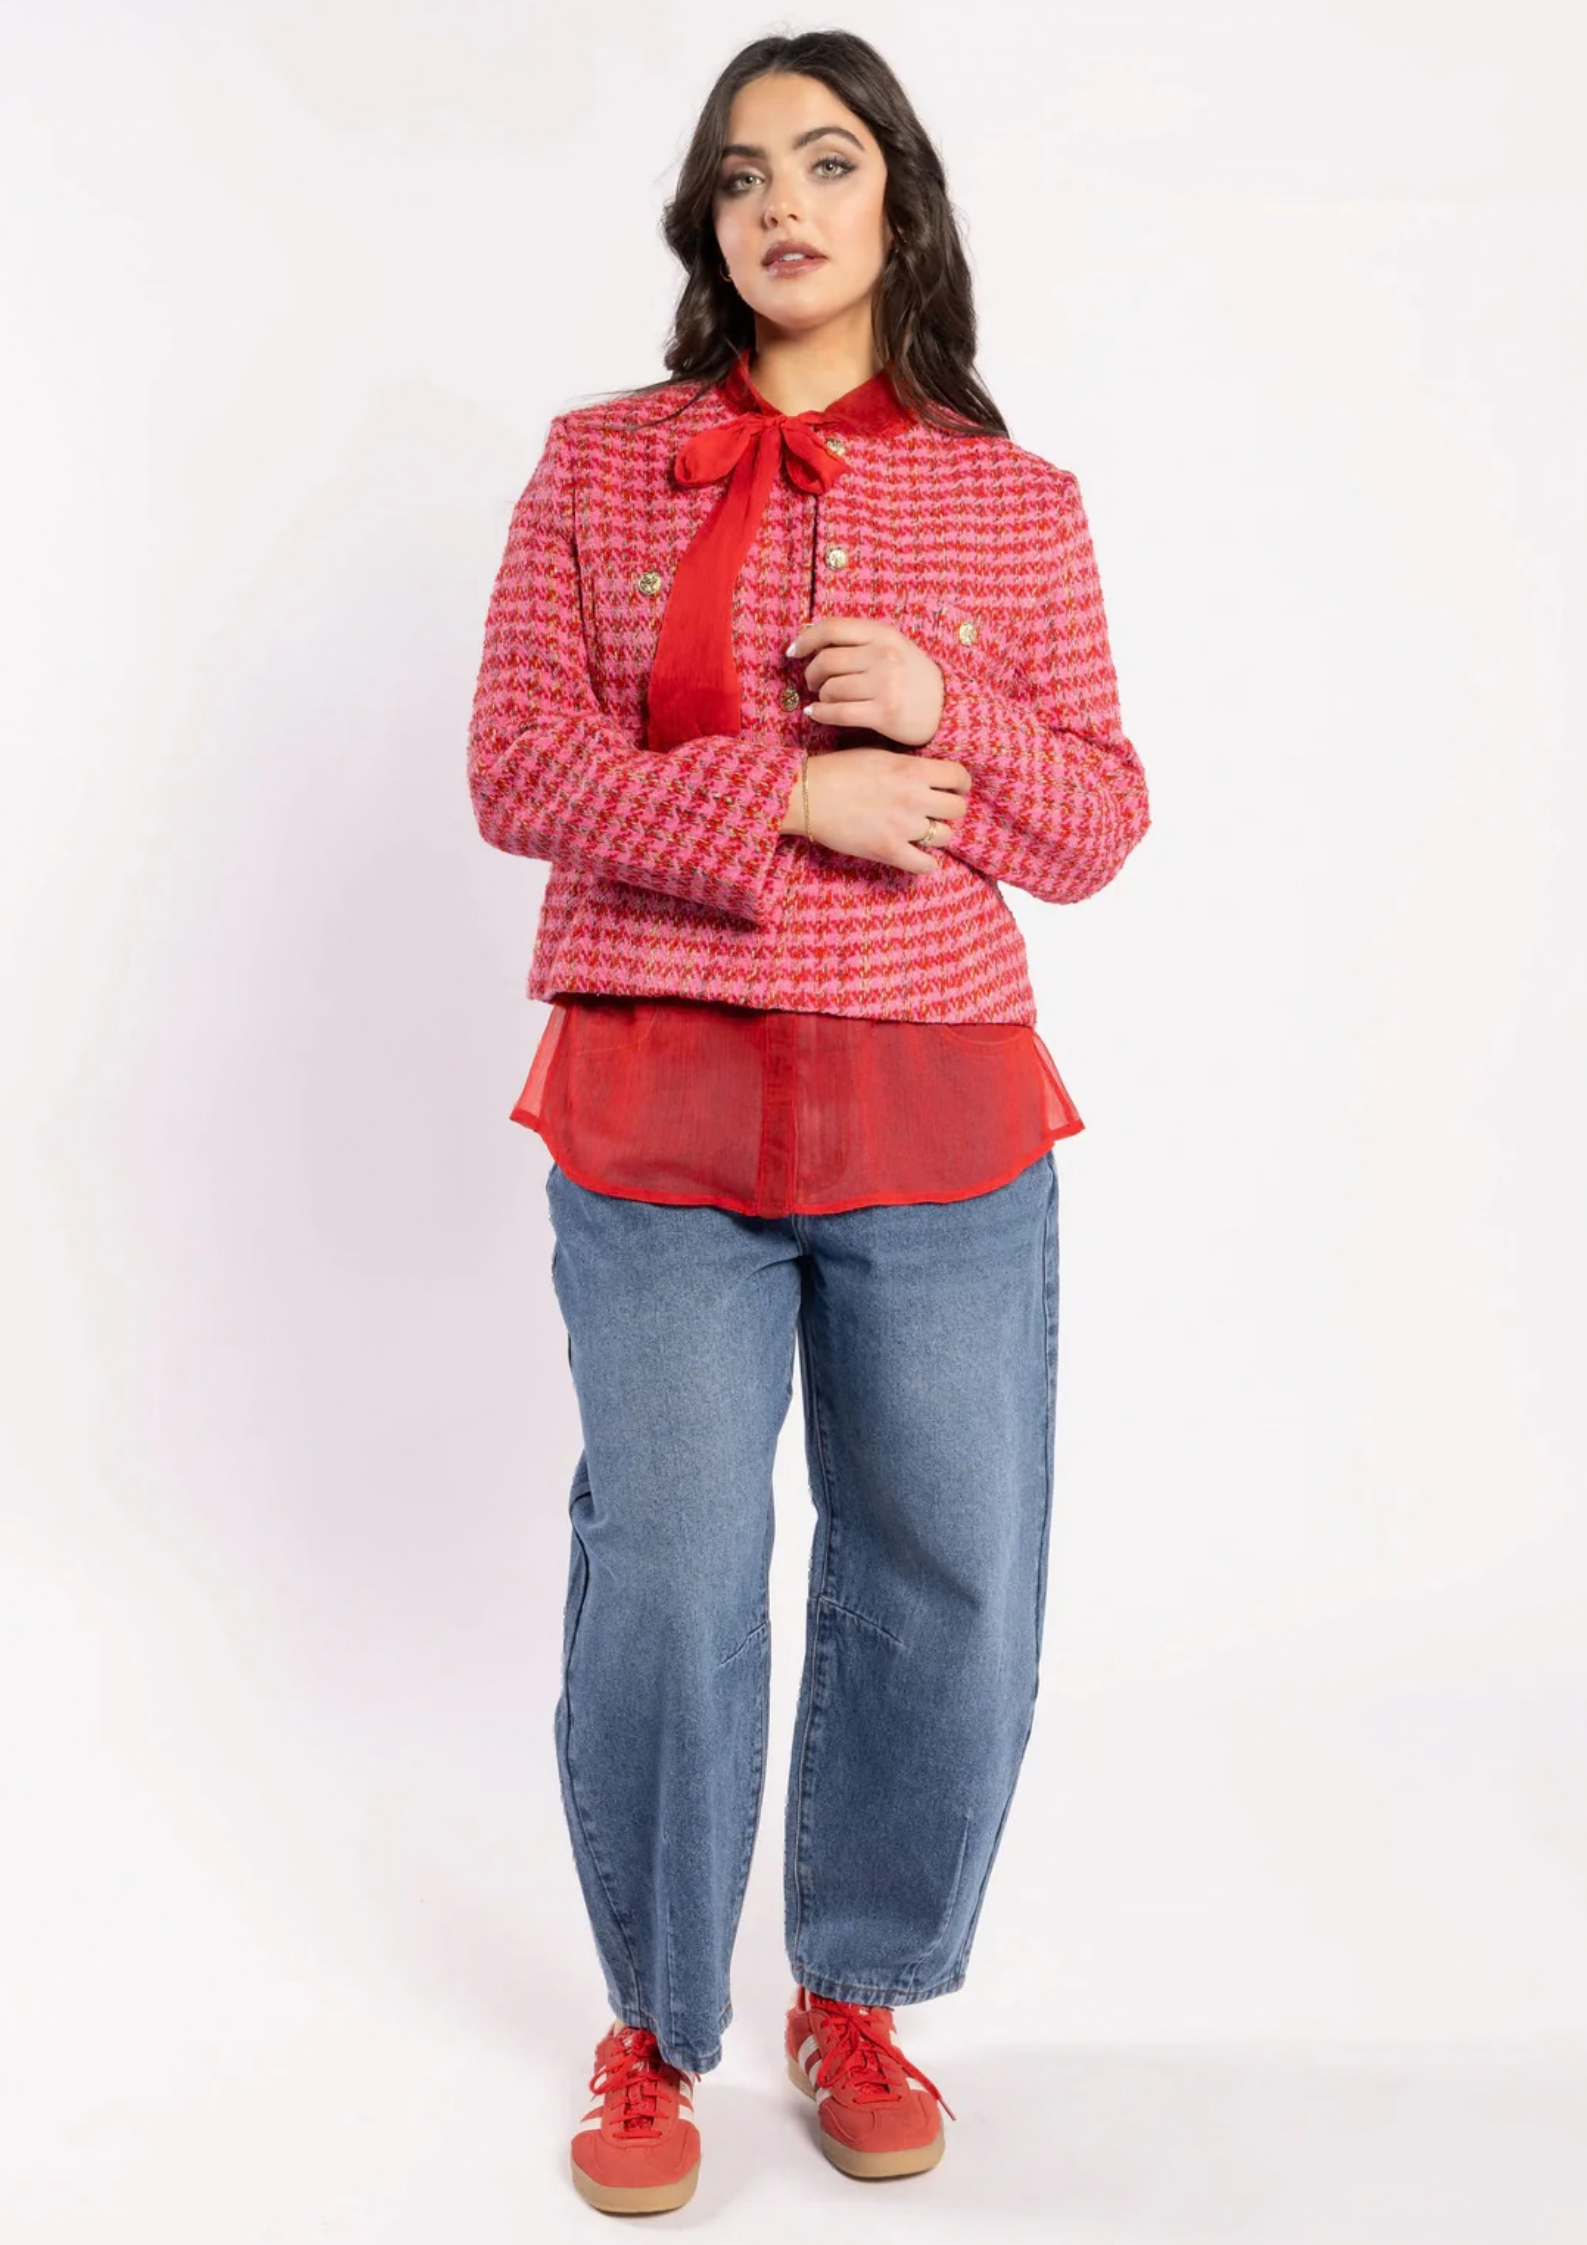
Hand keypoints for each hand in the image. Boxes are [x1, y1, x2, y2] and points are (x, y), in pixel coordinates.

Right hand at [779, 747, 971, 874]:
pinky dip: (925, 862)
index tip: (954, 789)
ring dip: (936, 835)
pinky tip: (916, 855)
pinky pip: (926, 865)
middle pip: (957, 809)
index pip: (959, 777)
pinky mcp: (889, 850)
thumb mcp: (880, 755)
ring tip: (920, 832)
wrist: (807, 795)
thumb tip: (931, 777)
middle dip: (949, 810)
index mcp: (912, 769)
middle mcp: (913, 797)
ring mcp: (903, 826)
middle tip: (935, 812)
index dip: (960, 784)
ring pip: (944, 836)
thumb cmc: (839, 771)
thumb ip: (910, 766)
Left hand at [786, 615, 945, 747]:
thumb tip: (809, 636)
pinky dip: (821, 714)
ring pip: (830, 689)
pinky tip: (816, 714)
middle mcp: (884, 656)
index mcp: (883, 634)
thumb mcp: (892, 646)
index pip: (832, 628)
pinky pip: (838, 713)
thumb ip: (858, 641)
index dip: (805, 639)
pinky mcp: (884, 713)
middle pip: (825, 661)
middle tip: (814, 683)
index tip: (793, 651)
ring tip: (827, 699)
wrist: (946, 707)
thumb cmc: (911, 676)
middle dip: (811, 674)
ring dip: (821, 697)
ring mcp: (885, 685)